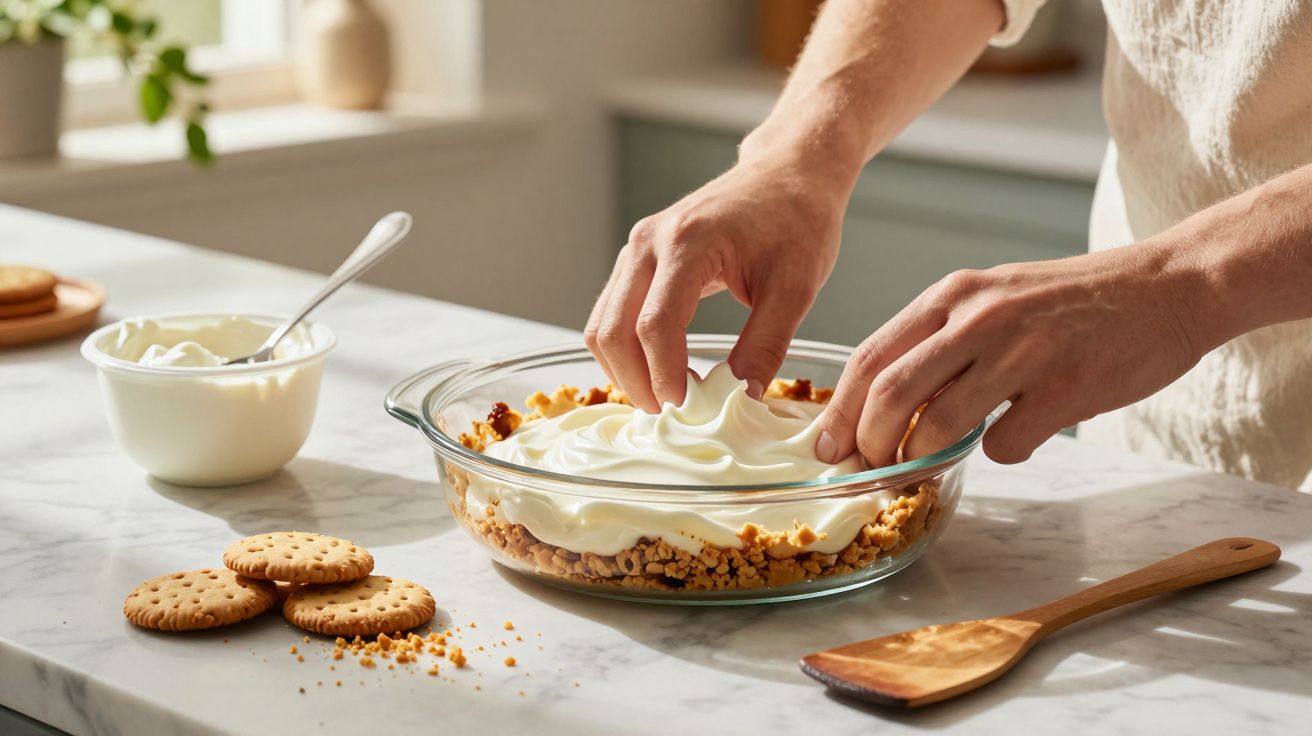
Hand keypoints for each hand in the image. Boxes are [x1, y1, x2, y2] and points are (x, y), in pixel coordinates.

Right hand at [585, 156, 850, 411]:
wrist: (788, 173)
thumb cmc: (797, 220)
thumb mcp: (796, 287)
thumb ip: (766, 345)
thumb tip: (741, 400)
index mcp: (689, 243)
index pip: (655, 325)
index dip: (664, 377)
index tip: (686, 410)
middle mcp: (650, 242)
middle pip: (612, 329)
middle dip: (636, 382)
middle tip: (671, 416)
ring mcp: (638, 247)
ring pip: (603, 324)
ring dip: (625, 369)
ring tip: (667, 398)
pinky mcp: (638, 257)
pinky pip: (612, 312)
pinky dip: (626, 349)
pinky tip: (662, 371)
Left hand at [814, 243, 1219, 465]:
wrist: (1167, 286)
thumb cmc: (1070, 300)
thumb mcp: (992, 297)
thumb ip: (940, 339)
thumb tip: (882, 404)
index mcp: (952, 295)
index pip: (870, 357)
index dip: (839, 411)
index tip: (827, 448)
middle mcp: (978, 318)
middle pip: (889, 395)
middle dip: (868, 445)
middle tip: (870, 470)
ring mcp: (1022, 352)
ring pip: (937, 426)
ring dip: (921, 460)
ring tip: (928, 466)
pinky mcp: (1066, 388)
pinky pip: (1005, 444)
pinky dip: (1000, 453)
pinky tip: (1016, 437)